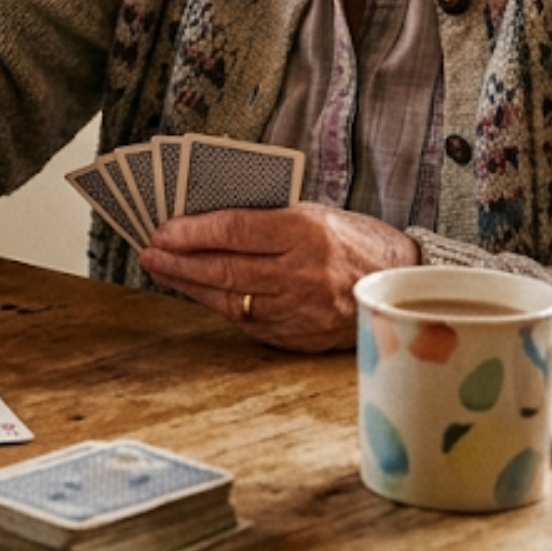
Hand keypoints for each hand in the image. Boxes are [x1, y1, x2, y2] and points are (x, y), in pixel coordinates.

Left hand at [138, 202, 420, 350]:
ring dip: (190, 286)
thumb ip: (263, 219)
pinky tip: (200, 293)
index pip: (233, 230)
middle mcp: (304, 273)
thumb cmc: (353, 239)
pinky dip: (220, 306)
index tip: (161, 230)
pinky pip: (249, 322)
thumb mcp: (312, 213)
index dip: (191, 232)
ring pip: (231, 299)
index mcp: (306, 231)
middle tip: (149, 252)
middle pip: (225, 269)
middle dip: (178, 261)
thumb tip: (204, 222)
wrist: (402, 283)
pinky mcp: (302, 337)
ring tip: (163, 271)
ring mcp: (303, 310)